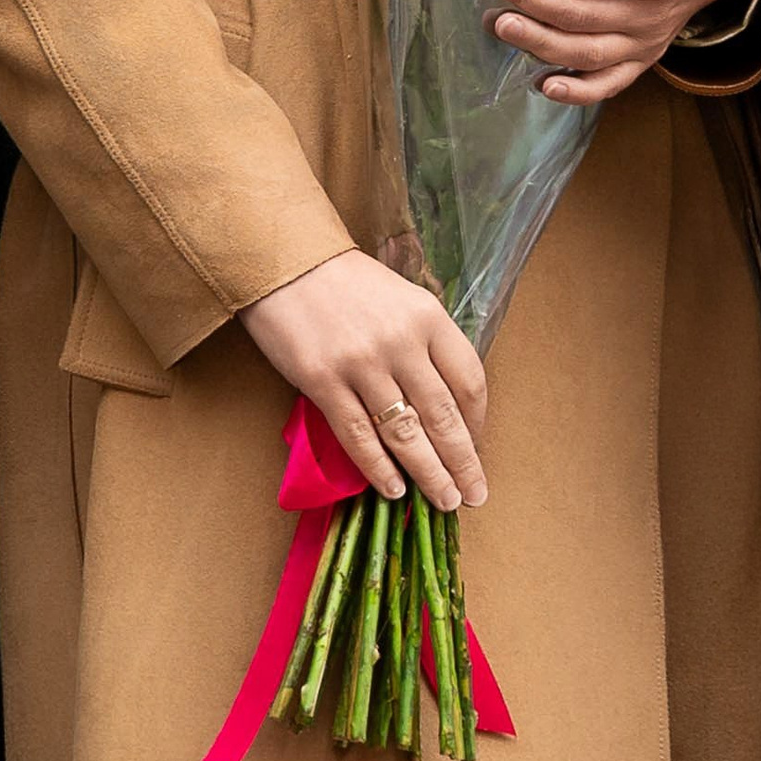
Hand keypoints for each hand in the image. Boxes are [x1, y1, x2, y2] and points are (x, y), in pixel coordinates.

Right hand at [238, 248, 487, 509]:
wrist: (283, 261)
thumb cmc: (345, 282)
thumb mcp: (401, 299)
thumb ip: (425, 343)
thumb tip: (443, 406)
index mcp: (427, 316)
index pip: (469, 381)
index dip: (477, 423)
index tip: (476, 448)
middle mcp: (400, 341)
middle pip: (443, 416)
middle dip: (462, 463)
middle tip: (473, 495)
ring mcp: (361, 362)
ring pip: (405, 434)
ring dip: (429, 474)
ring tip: (443, 499)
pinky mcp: (322, 380)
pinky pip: (358, 435)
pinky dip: (378, 468)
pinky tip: (392, 488)